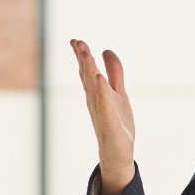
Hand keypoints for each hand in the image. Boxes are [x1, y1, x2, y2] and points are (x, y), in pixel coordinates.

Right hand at [71, 39, 135, 194]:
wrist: (118, 153)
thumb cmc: (117, 123)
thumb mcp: (118, 93)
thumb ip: (115, 73)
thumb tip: (107, 50)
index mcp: (96, 93)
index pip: (87, 71)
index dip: (81, 56)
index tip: (75, 40)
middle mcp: (95, 101)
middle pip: (87, 77)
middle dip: (83, 59)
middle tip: (77, 42)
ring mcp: (101, 112)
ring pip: (93, 88)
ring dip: (89, 70)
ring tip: (87, 53)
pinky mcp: (109, 124)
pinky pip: (105, 106)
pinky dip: (102, 92)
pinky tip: (100, 79)